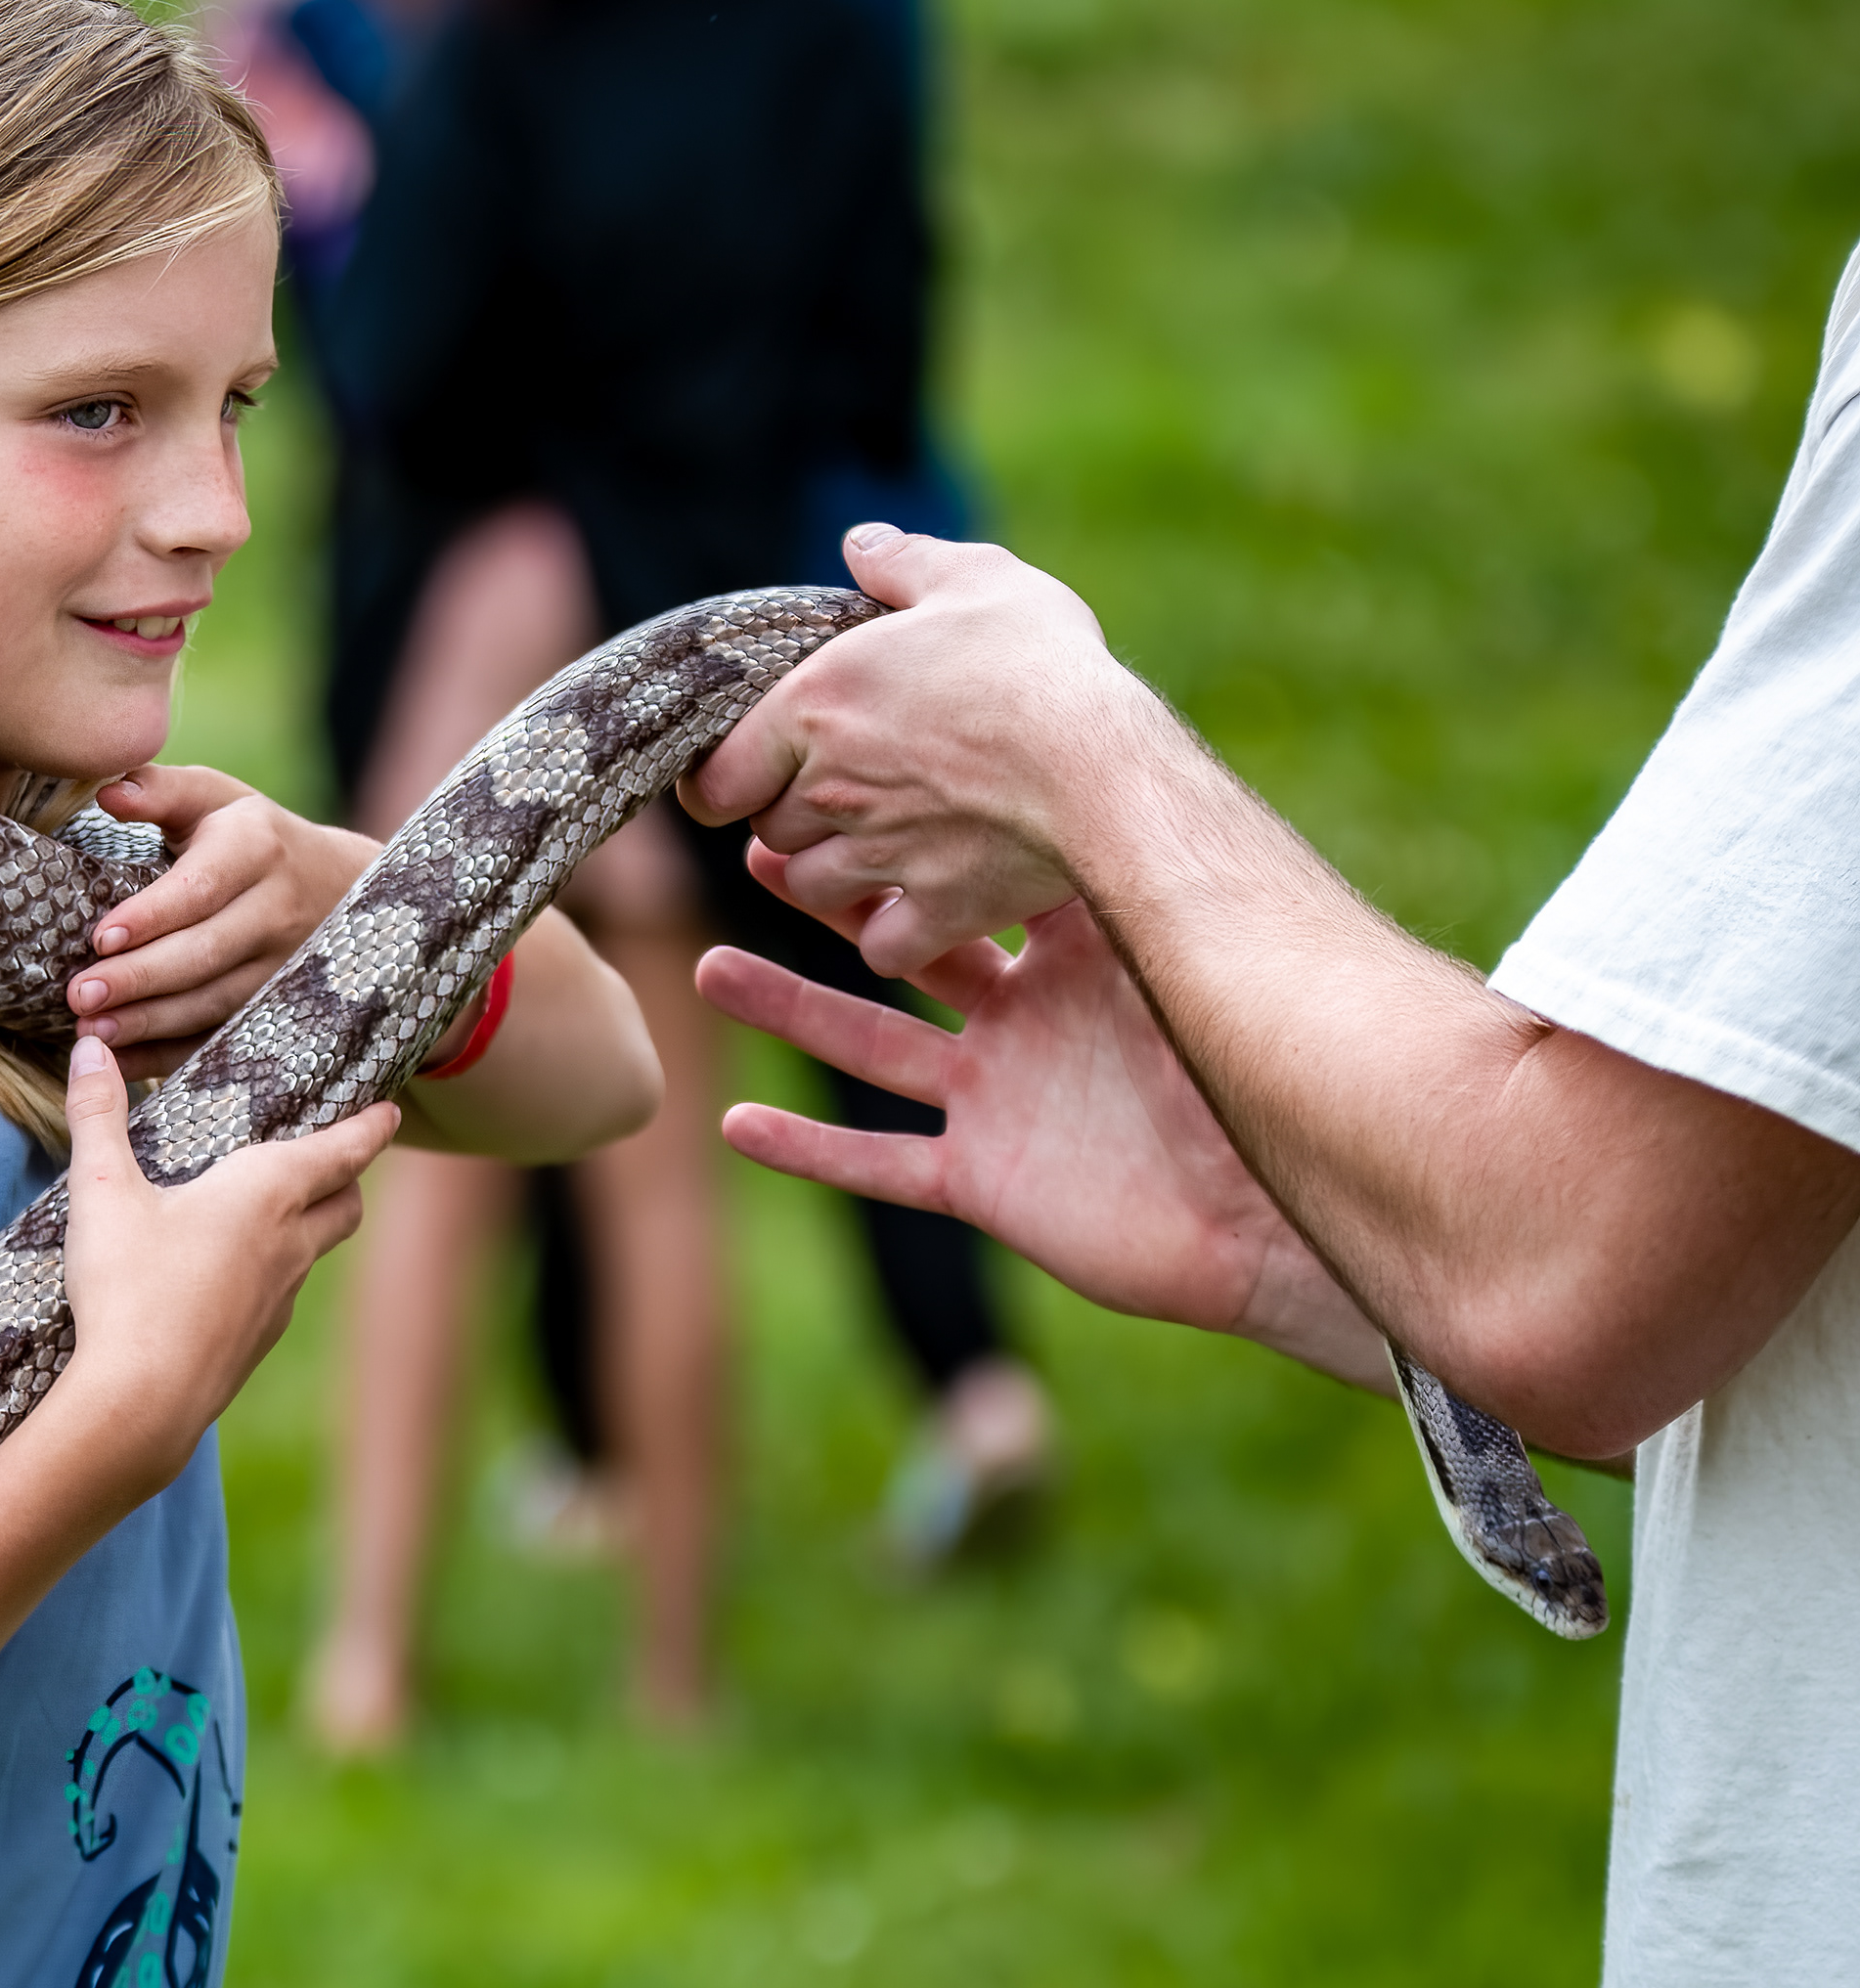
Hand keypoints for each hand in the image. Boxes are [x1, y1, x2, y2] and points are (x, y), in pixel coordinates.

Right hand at [54, 1037, 399, 1497]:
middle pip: (347, 1202)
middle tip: (336, 1156)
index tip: (390, 1110)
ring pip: (315, 1251)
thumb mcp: (102, 1191)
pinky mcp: (258, 1342)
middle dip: (348, 1175)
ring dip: (308, 1225)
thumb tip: (89, 1045)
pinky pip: (282, 1294)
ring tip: (274, 1212)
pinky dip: (272, 1273)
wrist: (142, 1403)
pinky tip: (227, 1277)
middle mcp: (290, 1244)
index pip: (342, 1150)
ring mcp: (280, 1300)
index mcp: (267, 1194)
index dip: (369, 1127)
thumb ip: (97, 1115)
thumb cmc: (128, 1289)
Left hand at [66, 765, 377, 1078]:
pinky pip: (224, 1038)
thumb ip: (160, 790)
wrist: (342, 886)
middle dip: (140, 978)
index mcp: (257, 848)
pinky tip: (123, 1061)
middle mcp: (278, 910)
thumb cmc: (251, 837)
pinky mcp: (280, 1008)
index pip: (201, 888)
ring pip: (215, 1003)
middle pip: (206, 953)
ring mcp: (286, 967)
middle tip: (78, 995)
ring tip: (93, 1030)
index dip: (151, 916)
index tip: (99, 937)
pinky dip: (172, 1056)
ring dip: (152, 1023)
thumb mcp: (214, 799)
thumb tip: (108, 791)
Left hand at [681, 524, 1168, 974]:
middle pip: (769, 832)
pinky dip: (895, 934)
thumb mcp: (976, 582)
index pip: (715, 778)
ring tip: (879, 845)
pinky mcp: (937, 911)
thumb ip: (906, 564)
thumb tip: (859, 544)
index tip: (749, 776)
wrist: (1111, 767)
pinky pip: (883, 946)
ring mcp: (881, 856)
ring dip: (835, 875)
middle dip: (793, 818)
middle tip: (840, 795)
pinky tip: (922, 906)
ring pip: (814, 888)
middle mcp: (832, 790)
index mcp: (815, 707)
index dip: (725, 782)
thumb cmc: (1039, 666)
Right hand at [697, 843, 1389, 1388]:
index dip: (909, 843)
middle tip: (757, 851)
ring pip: (870, 1048)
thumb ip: (1123, 889)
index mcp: (1072, 963)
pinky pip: (880, 1163)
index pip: (974, 886)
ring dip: (791, 1012)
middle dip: (829, 907)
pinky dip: (810, 1151)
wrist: (1279, 1220)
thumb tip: (1096, 766)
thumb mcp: (1177, 964)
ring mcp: (997, 1104)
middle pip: (901, 953)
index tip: (853, 785)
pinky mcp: (984, 1183)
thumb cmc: (1252, 1084)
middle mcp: (1023, 1026)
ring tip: (708, 971)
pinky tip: (738, 1126)